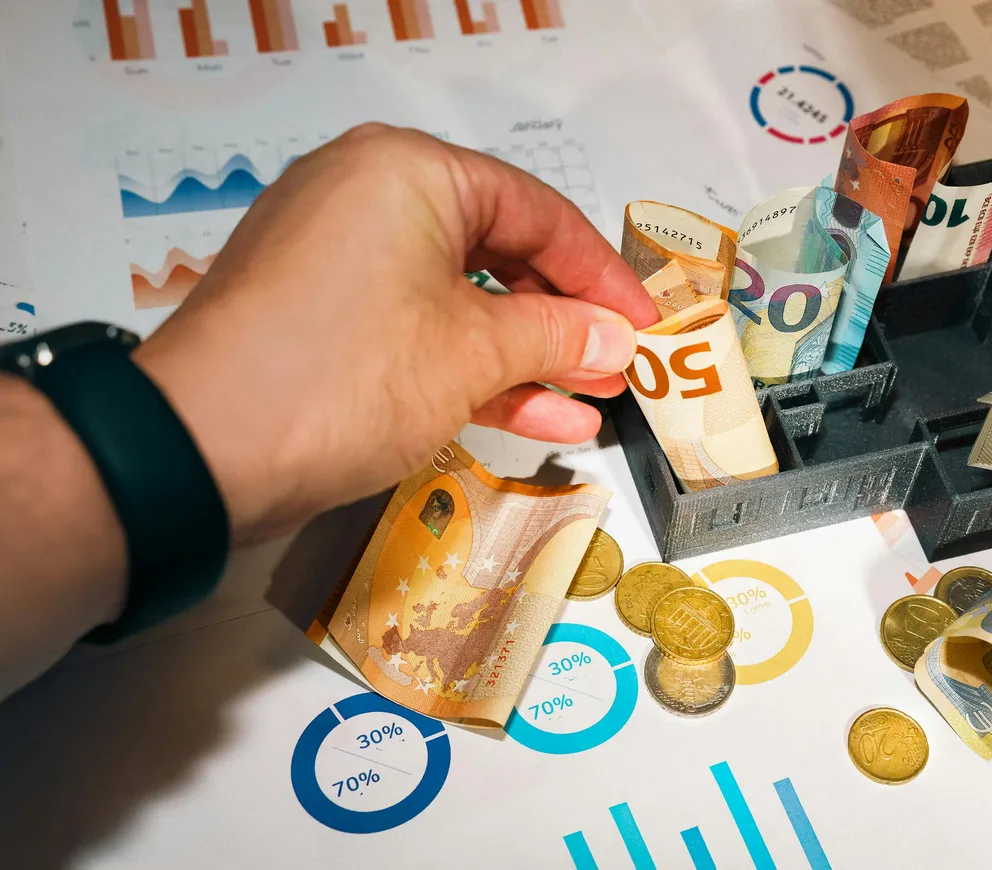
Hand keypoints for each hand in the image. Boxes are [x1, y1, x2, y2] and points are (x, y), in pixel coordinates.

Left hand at [134, 123, 658, 542]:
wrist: (201, 451)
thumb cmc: (344, 375)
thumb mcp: (473, 352)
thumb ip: (559, 336)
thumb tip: (617, 340)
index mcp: (409, 170)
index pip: (536, 211)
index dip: (601, 275)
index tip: (647, 325)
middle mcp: (370, 196)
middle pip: (498, 253)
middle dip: (564, 322)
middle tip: (620, 368)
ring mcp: (341, 259)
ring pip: (459, 301)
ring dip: (527, 356)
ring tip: (591, 401)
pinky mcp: (323, 317)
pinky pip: (417, 330)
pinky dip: (472, 370)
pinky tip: (539, 416)